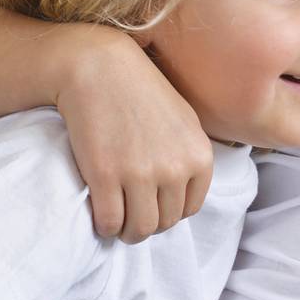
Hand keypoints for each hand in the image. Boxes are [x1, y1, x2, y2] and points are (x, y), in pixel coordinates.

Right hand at [54, 29, 212, 242]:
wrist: (100, 68)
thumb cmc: (141, 91)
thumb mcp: (184, 120)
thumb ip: (190, 158)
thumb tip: (183, 197)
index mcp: (199, 157)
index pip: (189, 209)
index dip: (168, 211)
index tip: (151, 204)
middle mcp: (175, 169)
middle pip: (164, 222)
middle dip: (147, 222)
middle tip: (129, 213)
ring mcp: (141, 174)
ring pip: (139, 230)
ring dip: (126, 231)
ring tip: (116, 219)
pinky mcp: (106, 176)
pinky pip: (109, 223)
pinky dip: (104, 226)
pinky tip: (100, 214)